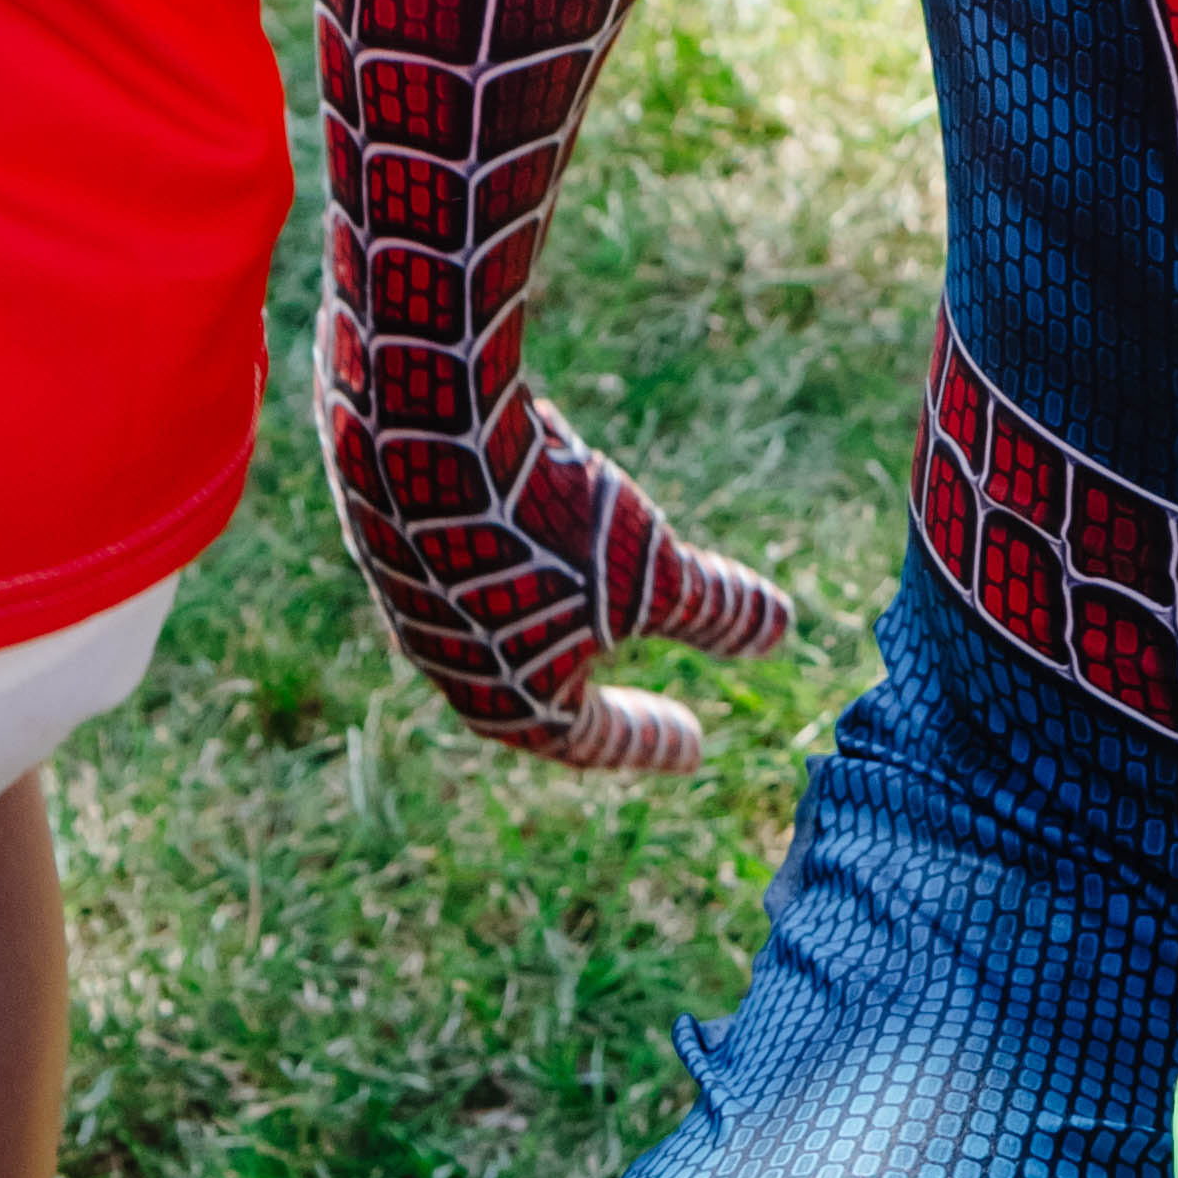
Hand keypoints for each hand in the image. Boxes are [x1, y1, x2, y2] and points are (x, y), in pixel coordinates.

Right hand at [320, 352, 791, 774]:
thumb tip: (782, 631)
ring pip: (502, 626)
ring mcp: (415, 605)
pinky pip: (472, 563)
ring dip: (556, 621)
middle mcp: (455, 668)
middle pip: (537, 695)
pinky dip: (519, 558)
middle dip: (595, 697)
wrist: (423, 429)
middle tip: (648, 712)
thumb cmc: (550, 522)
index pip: (594, 740)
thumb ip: (715, 608)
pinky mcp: (395, 540)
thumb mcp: (656, 571)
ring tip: (601, 607)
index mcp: (516, 702)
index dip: (648, 740)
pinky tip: (544, 522)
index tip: (693, 749)